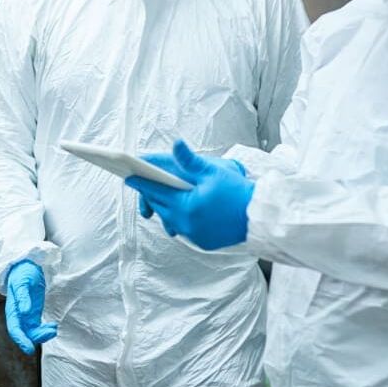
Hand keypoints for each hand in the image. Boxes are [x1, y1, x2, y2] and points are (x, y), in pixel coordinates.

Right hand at [4, 260, 57, 354]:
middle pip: (25, 334)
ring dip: (43, 334)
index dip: (21, 340)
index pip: (15, 329)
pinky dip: (46, 330)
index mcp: (12, 310)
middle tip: (51, 332)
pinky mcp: (34, 314)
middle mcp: (19, 316)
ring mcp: (26, 316)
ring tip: (54, 327)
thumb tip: (25, 312)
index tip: (29, 349)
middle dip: (37, 337)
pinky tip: (53, 326)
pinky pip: (38, 327)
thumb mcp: (22, 282)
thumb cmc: (22, 273)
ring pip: (33, 332)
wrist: (27, 266)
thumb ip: (23, 297)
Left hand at [126, 140, 254, 249]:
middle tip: (144, 184)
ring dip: (166, 208)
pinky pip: (184, 229)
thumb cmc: (237, 192)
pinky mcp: (203, 242)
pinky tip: (181, 210)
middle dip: (151, 195)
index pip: (157, 191)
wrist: (259, 217)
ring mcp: (194, 234)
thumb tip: (175, 144)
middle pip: (161, 206)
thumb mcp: (214, 172)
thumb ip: (190, 161)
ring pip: (171, 219)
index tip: (129, 177)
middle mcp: (187, 223)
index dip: (141, 183)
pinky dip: (180, 219)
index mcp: (187, 205)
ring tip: (160, 197)